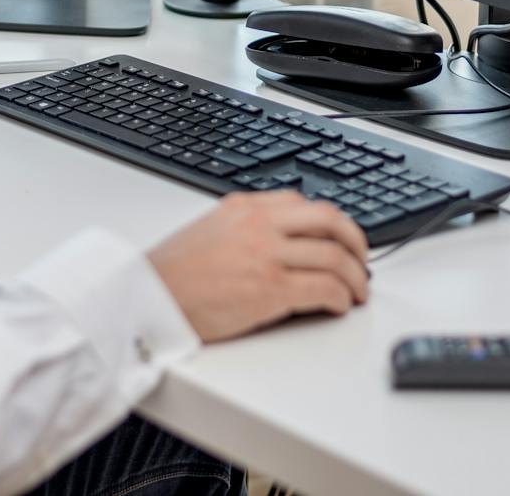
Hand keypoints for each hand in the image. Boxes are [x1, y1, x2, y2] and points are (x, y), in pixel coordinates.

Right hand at [148, 191, 370, 342]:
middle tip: (361, 262)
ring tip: (357, 292)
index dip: (331, 224)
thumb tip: (280, 242)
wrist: (148, 299)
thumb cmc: (172, 275)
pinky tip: (339, 306)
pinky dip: (341, 297)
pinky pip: (324, 288)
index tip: (339, 240)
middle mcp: (259, 224)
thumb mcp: (210, 231)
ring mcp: (267, 254)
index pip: (304, 203)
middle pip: (330, 220)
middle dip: (356, 242)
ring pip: (334, 255)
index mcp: (245, 207)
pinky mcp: (270, 288)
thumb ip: (246, 228)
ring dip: (355, 276)